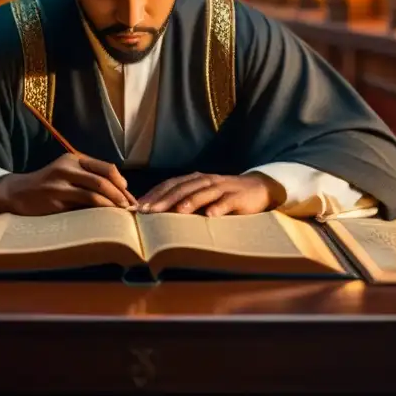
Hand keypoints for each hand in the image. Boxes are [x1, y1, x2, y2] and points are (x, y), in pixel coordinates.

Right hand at [0, 153, 137, 215]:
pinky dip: (96, 214)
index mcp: (73, 159)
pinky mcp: (54, 202)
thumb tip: (121, 189)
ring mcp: (59, 185)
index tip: (130, 196)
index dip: (121, 183)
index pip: (105, 168)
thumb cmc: (47, 184)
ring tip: (120, 215)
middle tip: (130, 208)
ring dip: (111, 206)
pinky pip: (81, 208)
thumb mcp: (66, 171)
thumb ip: (88, 175)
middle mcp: (66, 169)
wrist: (16, 192)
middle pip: (102, 181)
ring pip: (94, 195)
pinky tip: (103, 220)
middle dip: (120, 196)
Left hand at [137, 172, 279, 216]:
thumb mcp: (202, 197)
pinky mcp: (238, 197)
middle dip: (164, 199)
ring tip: (177, 211)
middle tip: (149, 212)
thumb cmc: (224, 196)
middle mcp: (206, 181)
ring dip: (190, 202)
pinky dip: (219, 207)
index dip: (154, 194)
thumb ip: (184, 202)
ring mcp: (222, 188)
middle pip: (182, 188)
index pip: (170, 185)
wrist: (257, 189)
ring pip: (203, 192)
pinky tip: (211, 215)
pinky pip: (227, 201)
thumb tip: (156, 215)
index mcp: (194, 180)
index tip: (138, 207)